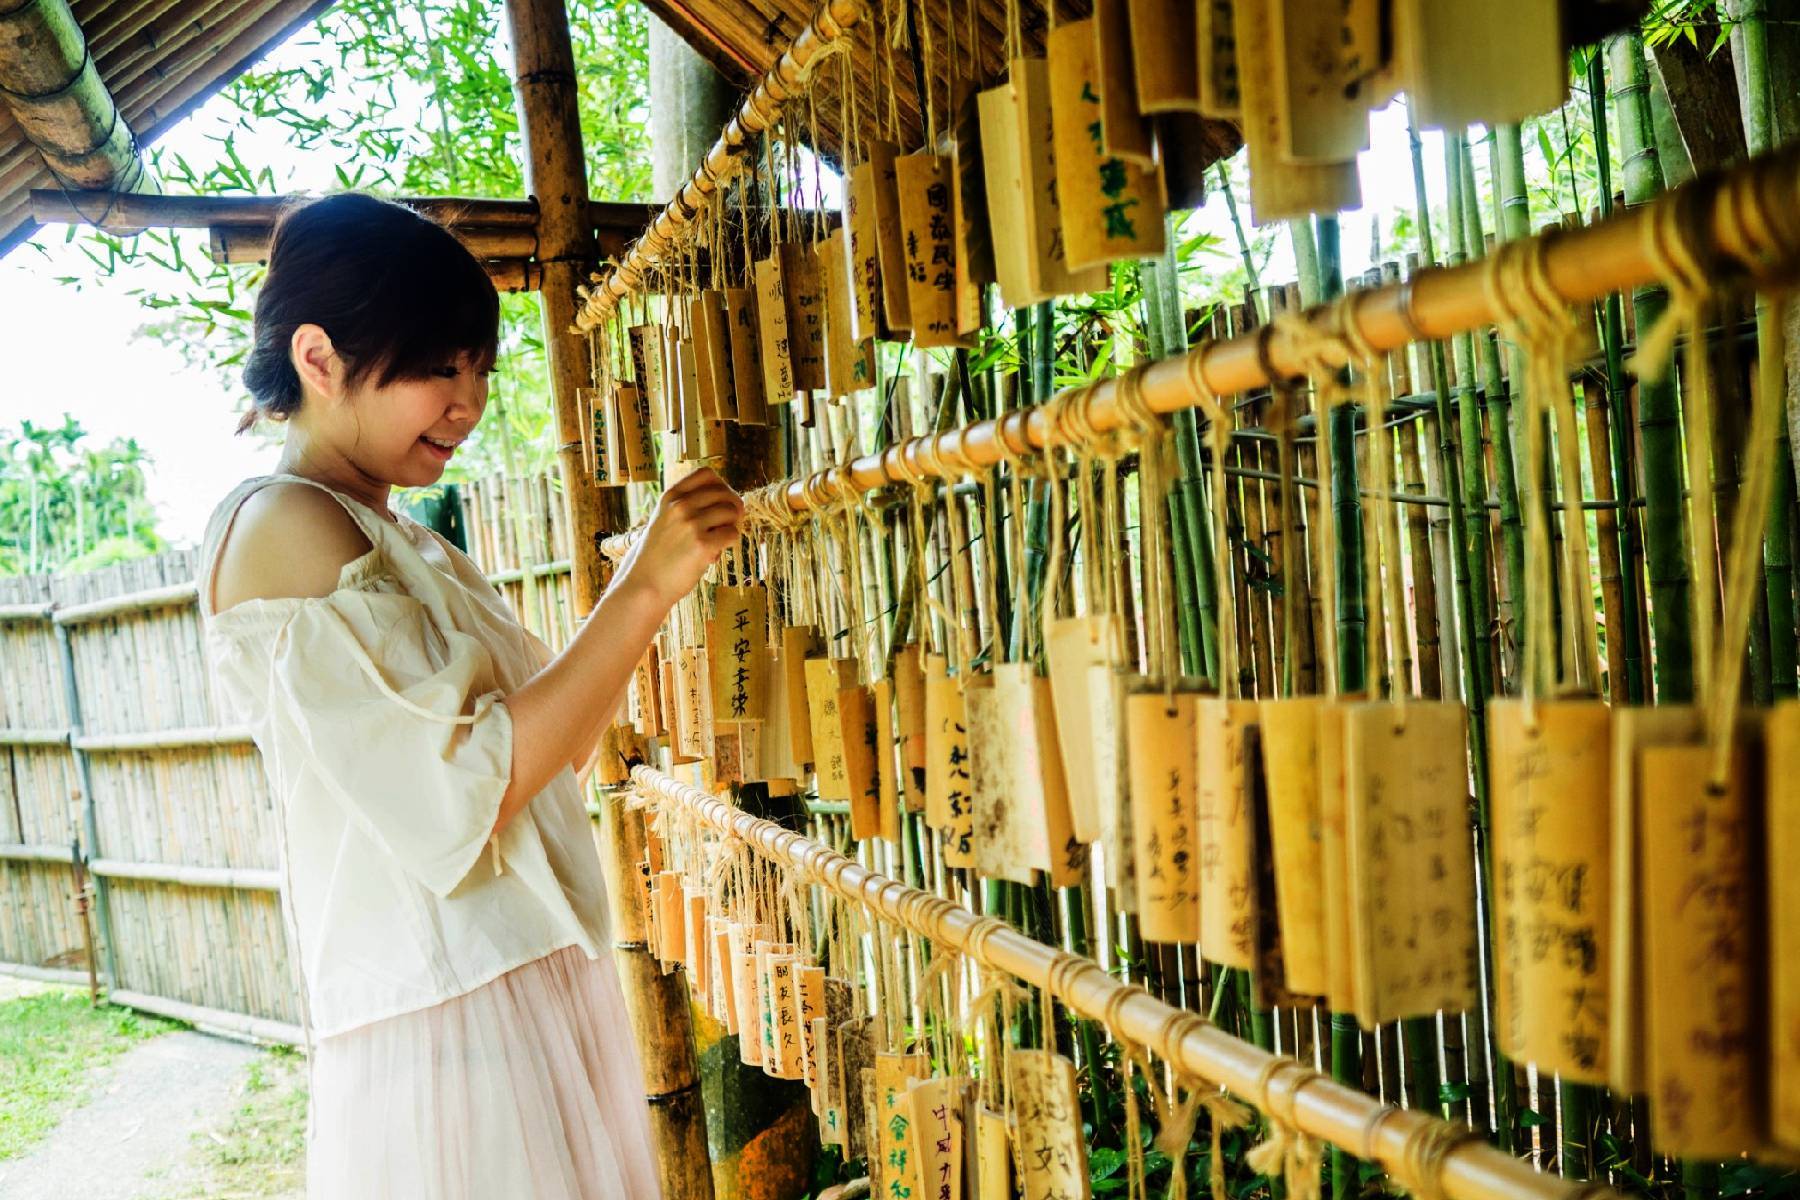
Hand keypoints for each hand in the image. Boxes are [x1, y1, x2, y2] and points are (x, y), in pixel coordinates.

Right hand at [617, 468, 744, 608]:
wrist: (644, 585)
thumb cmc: (658, 556)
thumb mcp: (664, 520)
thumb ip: (686, 507)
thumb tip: (730, 501)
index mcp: (670, 496)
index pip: (707, 474)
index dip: (721, 487)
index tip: (720, 504)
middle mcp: (680, 506)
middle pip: (725, 493)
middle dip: (732, 509)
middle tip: (726, 527)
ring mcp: (691, 524)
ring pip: (732, 512)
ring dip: (731, 527)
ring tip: (717, 542)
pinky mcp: (702, 544)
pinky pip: (733, 534)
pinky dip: (729, 544)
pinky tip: (714, 554)